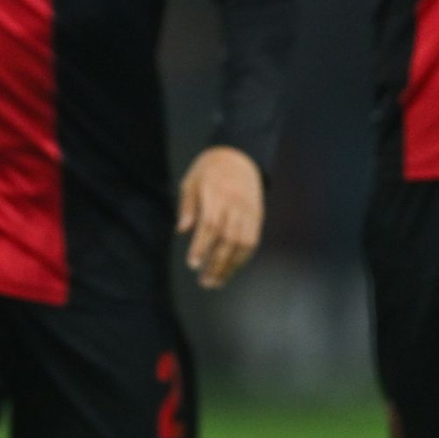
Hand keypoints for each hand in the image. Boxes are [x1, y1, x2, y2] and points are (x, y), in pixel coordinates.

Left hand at [176, 146, 263, 288]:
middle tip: (204, 282)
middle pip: (227, 239)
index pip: (209, 225)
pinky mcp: (257, 215)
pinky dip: (243, 257)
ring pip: (242, 244)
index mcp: (215, 194)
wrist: (238, 155)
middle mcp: (233, 204)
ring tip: (217, 281)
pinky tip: (232, 268)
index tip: (193, 265)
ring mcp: (248, 211)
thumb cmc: (209, 170)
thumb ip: (187, 207)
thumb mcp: (191, 181)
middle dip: (216, 264)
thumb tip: (181, 231)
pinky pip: (252, 240)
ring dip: (230, 266)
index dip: (201, 247)